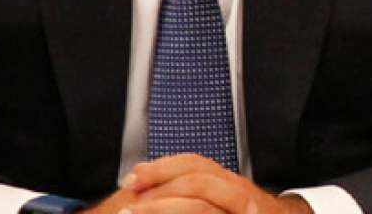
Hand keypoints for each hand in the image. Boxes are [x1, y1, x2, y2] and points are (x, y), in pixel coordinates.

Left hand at [98, 154, 312, 213]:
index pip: (193, 163)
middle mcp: (238, 191)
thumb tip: (149, 188)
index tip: (132, 178)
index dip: (160, 167)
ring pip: (201, 204)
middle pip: (196, 178)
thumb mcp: (221, 200)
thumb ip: (195, 193)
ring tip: (137, 213)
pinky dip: (184, 213)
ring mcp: (243, 208)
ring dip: (164, 207)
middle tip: (128, 200)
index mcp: (227, 181)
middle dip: (157, 185)